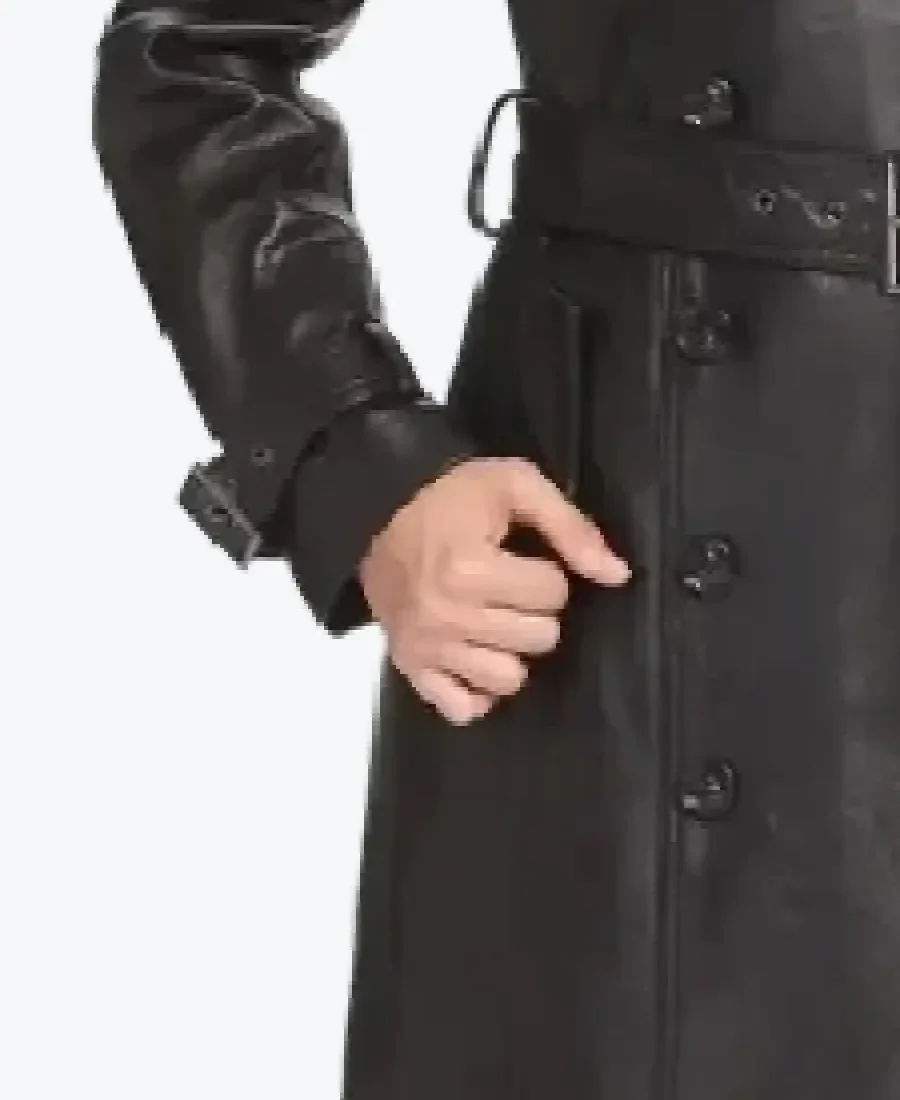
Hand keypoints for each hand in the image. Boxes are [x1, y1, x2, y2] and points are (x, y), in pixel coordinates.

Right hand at [357, 457, 630, 725]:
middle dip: (536, 611)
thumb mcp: (514, 485)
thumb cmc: (448, 496)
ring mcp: (427, 648)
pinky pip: (461, 708)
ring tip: (495, 623)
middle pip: (539, 638)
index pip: (553, 593)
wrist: (375, 513)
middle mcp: (447, 616)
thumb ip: (570, 527)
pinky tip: (477, 660)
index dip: (549, 574)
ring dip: (512, 652)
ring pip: (508, 680)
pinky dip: (475, 691)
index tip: (524, 560)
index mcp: (470, 568)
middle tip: (511, 589)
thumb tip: (617, 574)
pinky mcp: (411, 668)